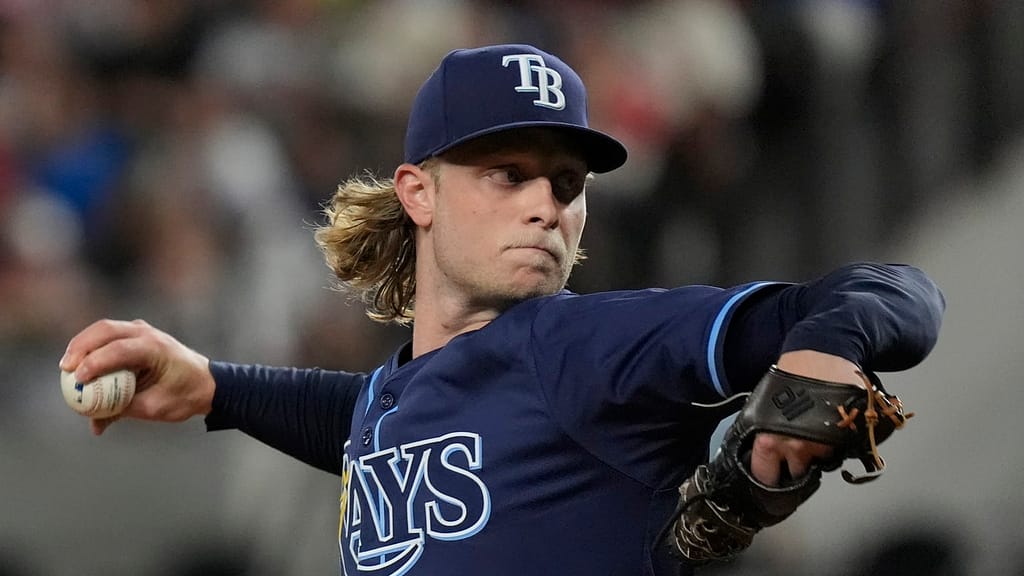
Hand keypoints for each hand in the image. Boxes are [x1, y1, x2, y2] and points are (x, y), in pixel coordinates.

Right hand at [59, 319, 214, 435]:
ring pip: (104, 328)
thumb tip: (95, 424)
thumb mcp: (154, 408)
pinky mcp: (136, 334)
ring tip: (67, 365)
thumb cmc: (185, 396)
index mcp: (156, 349)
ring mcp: (142, 330)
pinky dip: (92, 346)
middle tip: (65, 369)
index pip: (119, 349)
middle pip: (105, 330)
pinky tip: (79, 362)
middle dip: (81, 347)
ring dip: (82, 344)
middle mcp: (148, 333)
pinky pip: (109, 335)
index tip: (78, 379)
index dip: (95, 362)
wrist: (207, 383)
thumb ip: (123, 410)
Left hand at [748, 350, 863, 485]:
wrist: (823, 353)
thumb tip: (761, 448)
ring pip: (819, 461)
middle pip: (796, 474)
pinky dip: (834, 443)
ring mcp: (823, 444)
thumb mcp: (764, 404)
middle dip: (795, 467)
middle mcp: (796, 446)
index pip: (764, 475)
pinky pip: (839, 450)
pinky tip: (829, 426)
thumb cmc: (792, 372)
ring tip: (813, 430)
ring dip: (816, 452)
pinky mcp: (845, 437)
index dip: (767, 479)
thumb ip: (763, 430)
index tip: (770, 478)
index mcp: (769, 438)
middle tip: (795, 452)